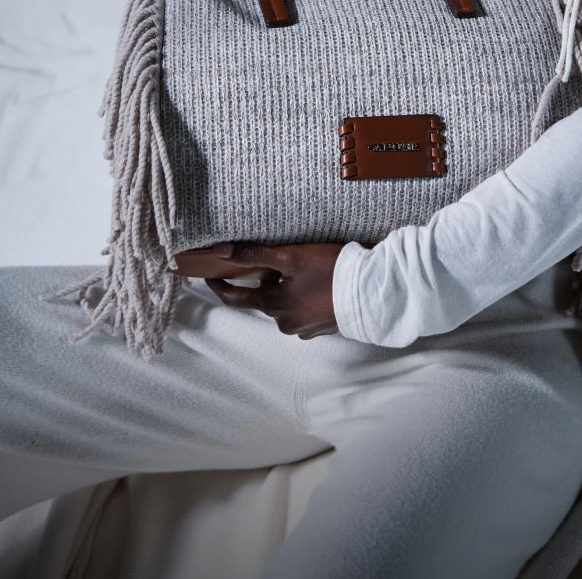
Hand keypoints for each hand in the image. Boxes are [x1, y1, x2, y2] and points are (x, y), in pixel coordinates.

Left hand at [204, 241, 345, 339]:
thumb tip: (219, 252)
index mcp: (274, 306)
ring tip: (299, 268)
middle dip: (264, 281)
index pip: (236, 298)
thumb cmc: (332, 271)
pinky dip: (303, 298)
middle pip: (264, 299)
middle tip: (271, 259)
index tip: (209, 274)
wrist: (372, 292)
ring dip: (285, 289)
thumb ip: (254, 254)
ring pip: (285, 305)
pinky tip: (315, 284)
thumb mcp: (292, 256)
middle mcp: (286, 323)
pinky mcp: (323, 328)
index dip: (220, 285)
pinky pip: (303, 312)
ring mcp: (306, 329)